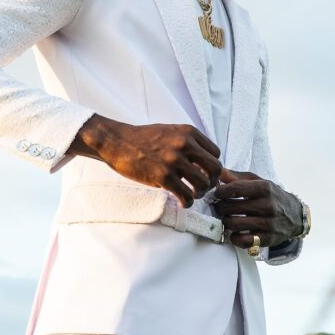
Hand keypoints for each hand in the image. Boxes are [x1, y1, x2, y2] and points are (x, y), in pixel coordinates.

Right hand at [71, 114, 221, 207]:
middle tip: (202, 187)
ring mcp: (174, 161)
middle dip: (211, 181)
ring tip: (191, 195)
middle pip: (215, 169)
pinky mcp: (163, 176)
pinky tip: (182, 201)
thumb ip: (190, 144)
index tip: (204, 173)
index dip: (212, 167)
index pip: (216, 153)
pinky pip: (186, 195)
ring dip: (199, 193)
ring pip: (203, 184)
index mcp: (188, 133)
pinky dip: (187, 202)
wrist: (117, 141)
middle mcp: (185, 145)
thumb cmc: (144, 138)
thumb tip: (206, 162)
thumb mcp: (171, 132)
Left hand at [211, 168, 302, 249]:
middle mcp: (267, 205)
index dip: (220, 191)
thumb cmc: (272, 196)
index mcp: (265, 188)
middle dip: (220, 207)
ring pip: (233, 224)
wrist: (295, 215)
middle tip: (220, 207)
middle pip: (230, 207)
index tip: (217, 193)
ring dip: (225, 222)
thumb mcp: (259, 182)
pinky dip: (234, 238)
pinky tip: (235, 232)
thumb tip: (218, 172)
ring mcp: (268, 223)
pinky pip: (243, 241)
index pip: (235, 188)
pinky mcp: (268, 239)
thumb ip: (238, 177)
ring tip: (228, 218)